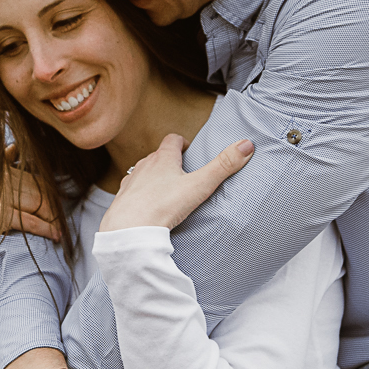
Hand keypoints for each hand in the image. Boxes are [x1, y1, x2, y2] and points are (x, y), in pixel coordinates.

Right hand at [0, 147, 61, 242]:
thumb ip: (0, 165)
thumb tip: (14, 146)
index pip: (34, 176)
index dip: (48, 189)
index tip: (58, 200)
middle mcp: (1, 178)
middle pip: (39, 190)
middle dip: (52, 206)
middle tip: (60, 218)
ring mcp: (2, 194)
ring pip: (39, 204)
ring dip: (53, 218)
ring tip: (59, 228)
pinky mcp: (3, 213)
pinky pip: (32, 221)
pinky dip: (47, 229)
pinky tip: (55, 235)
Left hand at [99, 133, 253, 232]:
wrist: (128, 228)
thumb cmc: (163, 206)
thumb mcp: (199, 185)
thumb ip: (223, 166)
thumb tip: (247, 145)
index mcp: (163, 158)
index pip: (172, 139)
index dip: (182, 142)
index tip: (189, 150)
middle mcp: (144, 165)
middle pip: (157, 155)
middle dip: (169, 160)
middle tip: (183, 172)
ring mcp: (130, 182)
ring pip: (143, 172)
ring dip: (153, 176)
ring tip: (166, 190)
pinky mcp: (121, 199)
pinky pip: (132, 191)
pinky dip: (140, 194)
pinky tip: (148, 207)